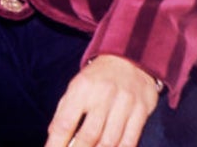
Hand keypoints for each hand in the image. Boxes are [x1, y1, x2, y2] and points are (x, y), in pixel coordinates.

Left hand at [44, 55, 160, 146]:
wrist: (130, 58)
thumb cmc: (98, 78)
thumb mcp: (76, 86)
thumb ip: (65, 111)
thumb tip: (54, 136)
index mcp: (81, 88)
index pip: (65, 122)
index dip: (56, 143)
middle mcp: (103, 95)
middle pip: (89, 135)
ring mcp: (124, 103)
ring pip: (110, 141)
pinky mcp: (141, 111)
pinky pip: (130, 140)